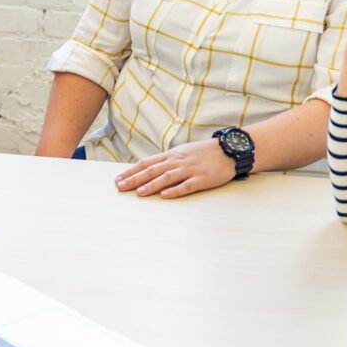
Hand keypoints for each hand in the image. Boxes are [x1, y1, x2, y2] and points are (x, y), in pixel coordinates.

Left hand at [114, 139, 236, 198]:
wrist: (228, 150)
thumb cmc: (203, 153)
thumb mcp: (182, 152)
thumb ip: (167, 161)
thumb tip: (149, 169)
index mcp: (171, 155)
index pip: (146, 163)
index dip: (131, 171)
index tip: (118, 179)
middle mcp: (177, 161)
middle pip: (152, 170)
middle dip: (135, 179)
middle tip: (120, 188)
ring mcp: (190, 170)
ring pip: (167, 178)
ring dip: (152, 186)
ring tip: (139, 193)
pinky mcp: (202, 179)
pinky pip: (186, 185)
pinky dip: (175, 190)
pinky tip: (165, 195)